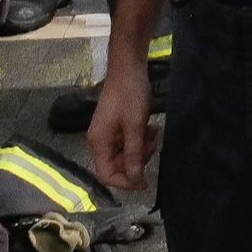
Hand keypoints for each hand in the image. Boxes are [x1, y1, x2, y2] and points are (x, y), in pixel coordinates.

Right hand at [91, 57, 159, 188]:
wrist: (129, 68)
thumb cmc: (130, 95)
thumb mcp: (135, 126)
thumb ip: (134, 154)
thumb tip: (135, 180)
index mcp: (98, 143)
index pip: (106, 176)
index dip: (125, 182)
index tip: (145, 181)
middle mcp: (100, 141)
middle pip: (117, 166)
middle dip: (137, 161)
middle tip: (152, 145)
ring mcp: (108, 134)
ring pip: (126, 155)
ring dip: (142, 149)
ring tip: (153, 134)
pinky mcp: (117, 127)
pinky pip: (128, 142)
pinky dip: (141, 139)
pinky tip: (151, 128)